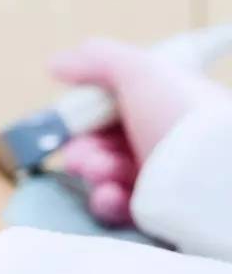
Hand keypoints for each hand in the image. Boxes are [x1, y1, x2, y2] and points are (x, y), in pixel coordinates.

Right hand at [51, 37, 231, 224]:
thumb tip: (57, 64)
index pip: (113, 103)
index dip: (86, 109)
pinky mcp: (155, 214)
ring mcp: (159, 177)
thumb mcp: (140, 70)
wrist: (216, 179)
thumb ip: (96, 59)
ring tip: (99, 169)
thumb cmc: (181, 116)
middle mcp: (161, 139)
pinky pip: (118, 207)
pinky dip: (106, 200)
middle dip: (83, 144)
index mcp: (163, 103)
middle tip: (80, 152)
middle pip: (102, 139)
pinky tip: (109, 194)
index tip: (71, 114)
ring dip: (93, 168)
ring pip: (105, 172)